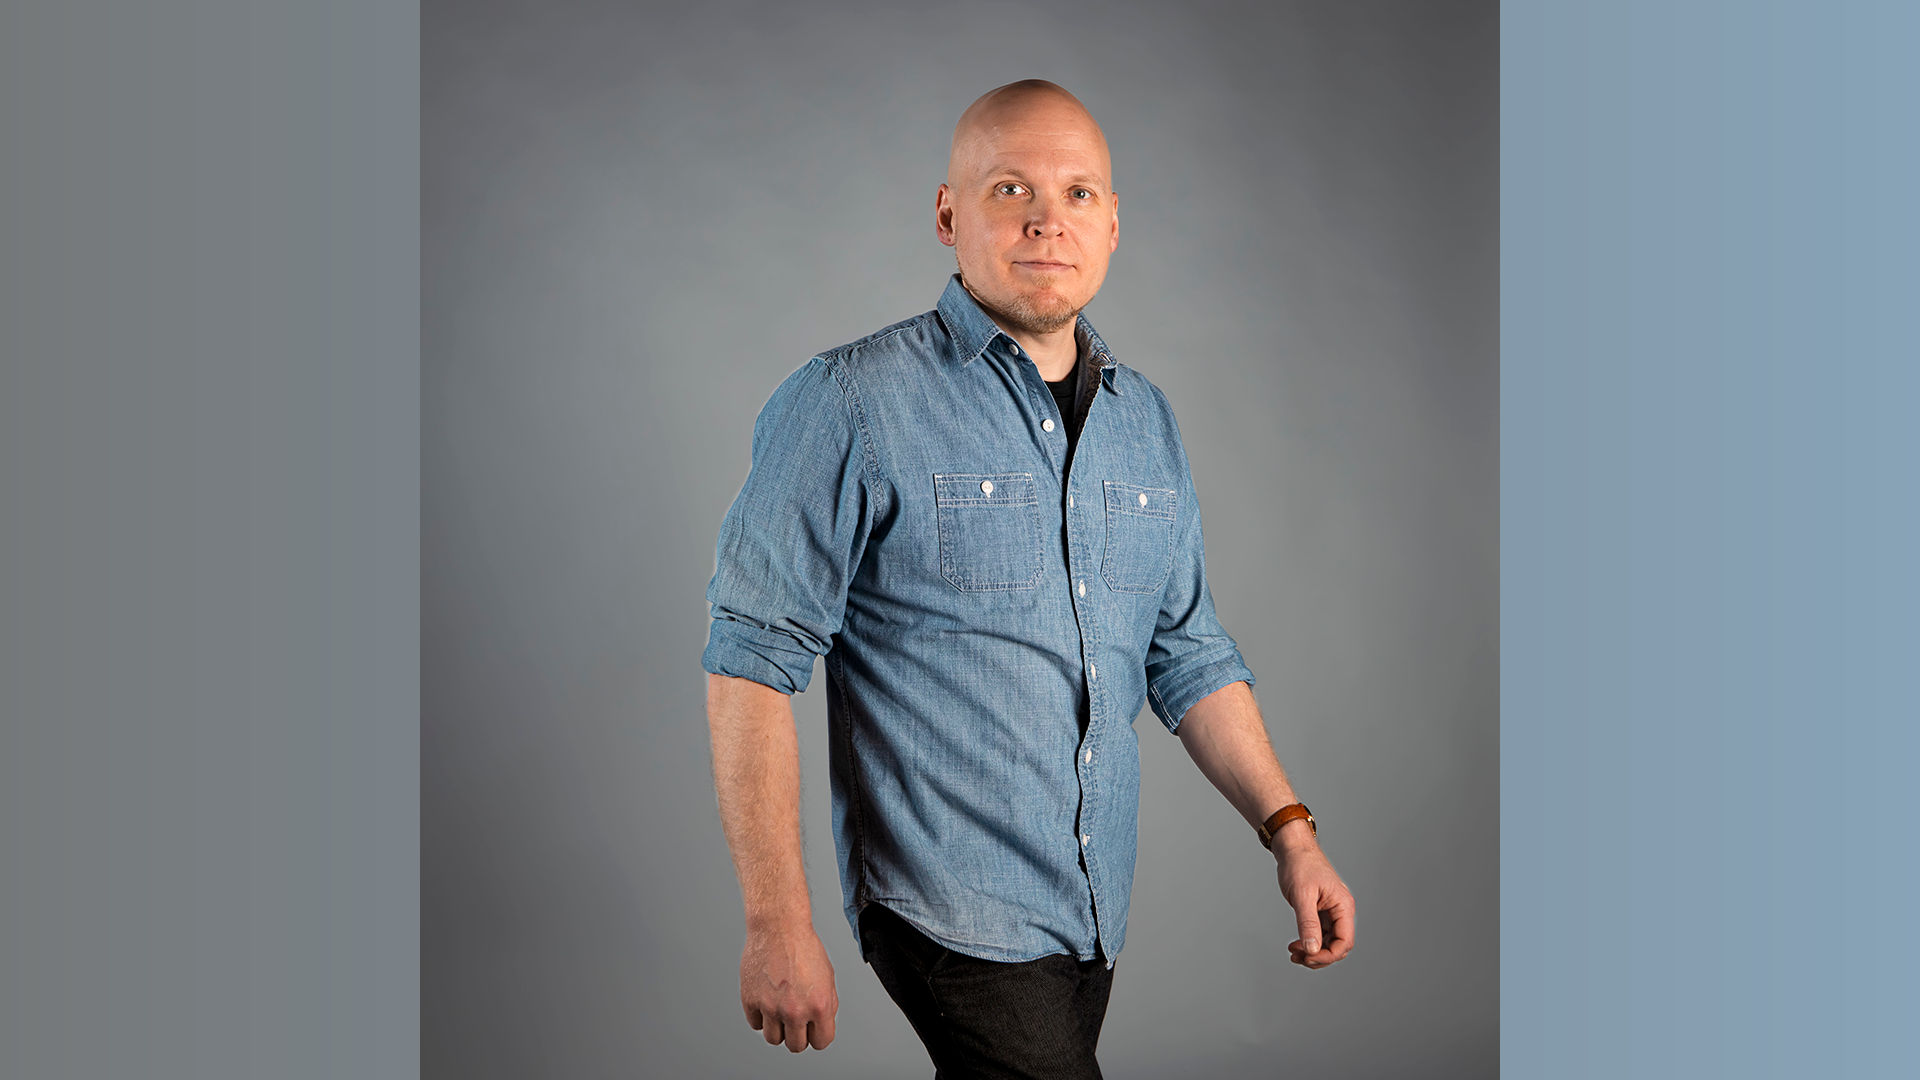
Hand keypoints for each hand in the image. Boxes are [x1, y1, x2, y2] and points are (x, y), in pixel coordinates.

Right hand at [740, 923, 838, 1051]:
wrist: (779, 927)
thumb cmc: (804, 948)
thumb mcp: (828, 977)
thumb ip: (826, 1005)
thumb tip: (820, 1027)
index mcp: (819, 1006)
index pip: (821, 1042)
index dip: (818, 1035)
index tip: (813, 1027)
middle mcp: (795, 1010)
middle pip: (796, 1046)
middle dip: (798, 1034)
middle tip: (795, 1018)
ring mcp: (771, 1007)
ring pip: (773, 1039)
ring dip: (778, 1028)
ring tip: (780, 1009)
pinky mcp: (750, 1000)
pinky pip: (755, 1023)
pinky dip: (761, 1015)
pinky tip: (767, 999)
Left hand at [1273, 834, 1354, 970]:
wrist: (1293, 849)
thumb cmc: (1300, 865)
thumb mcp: (1302, 895)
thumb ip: (1308, 923)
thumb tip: (1312, 950)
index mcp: (1343, 906)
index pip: (1344, 942)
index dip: (1328, 955)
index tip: (1308, 957)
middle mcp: (1341, 911)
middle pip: (1338, 946)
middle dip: (1319, 956)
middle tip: (1297, 956)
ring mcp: (1331, 912)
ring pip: (1328, 942)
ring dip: (1313, 952)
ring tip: (1293, 952)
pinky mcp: (1321, 912)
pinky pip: (1320, 934)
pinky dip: (1309, 942)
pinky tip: (1295, 945)